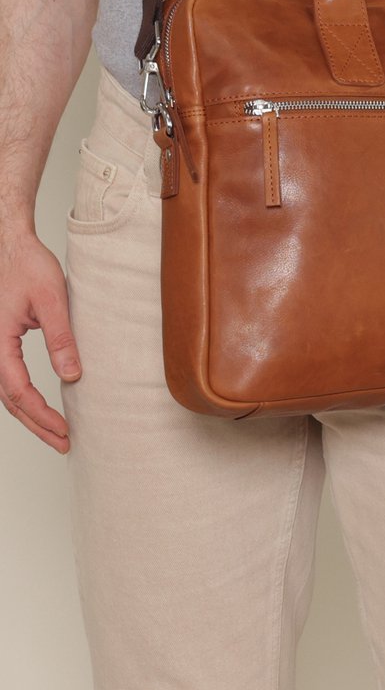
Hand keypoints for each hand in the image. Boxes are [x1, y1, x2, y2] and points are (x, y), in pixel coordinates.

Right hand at [0, 230, 78, 452]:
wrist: (11, 246)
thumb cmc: (28, 266)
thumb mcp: (53, 300)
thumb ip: (62, 338)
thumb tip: (72, 375)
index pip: (19, 390)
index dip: (42, 414)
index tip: (64, 429)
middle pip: (10, 400)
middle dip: (37, 424)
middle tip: (63, 443)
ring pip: (7, 392)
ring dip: (30, 415)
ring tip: (55, 433)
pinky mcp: (0, 343)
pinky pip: (8, 379)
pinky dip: (24, 398)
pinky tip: (40, 407)